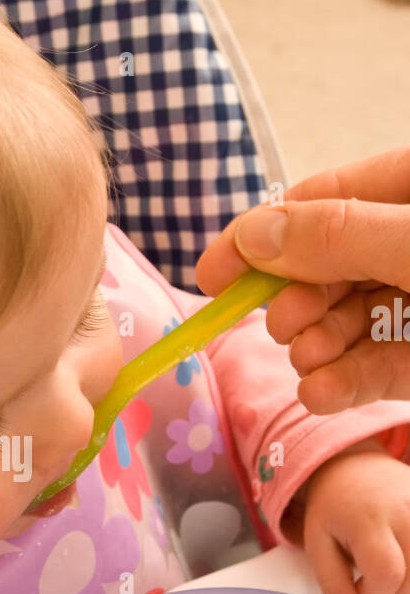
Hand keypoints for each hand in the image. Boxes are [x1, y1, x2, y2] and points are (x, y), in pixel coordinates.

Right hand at [194, 148, 409, 412]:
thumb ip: (342, 235)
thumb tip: (255, 233)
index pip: (325, 199)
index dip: (262, 235)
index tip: (211, 276)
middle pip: (334, 264)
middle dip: (300, 301)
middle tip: (285, 328)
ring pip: (355, 320)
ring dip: (321, 346)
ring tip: (311, 364)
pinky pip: (383, 365)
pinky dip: (349, 381)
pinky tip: (322, 394)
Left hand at [298, 440, 409, 593]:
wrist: (357, 467)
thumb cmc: (335, 507)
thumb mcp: (317, 542)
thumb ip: (332, 582)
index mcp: (369, 518)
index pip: (387, 574)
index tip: (360, 587)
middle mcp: (407, 512)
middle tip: (375, 586)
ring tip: (391, 575)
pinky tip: (406, 567)